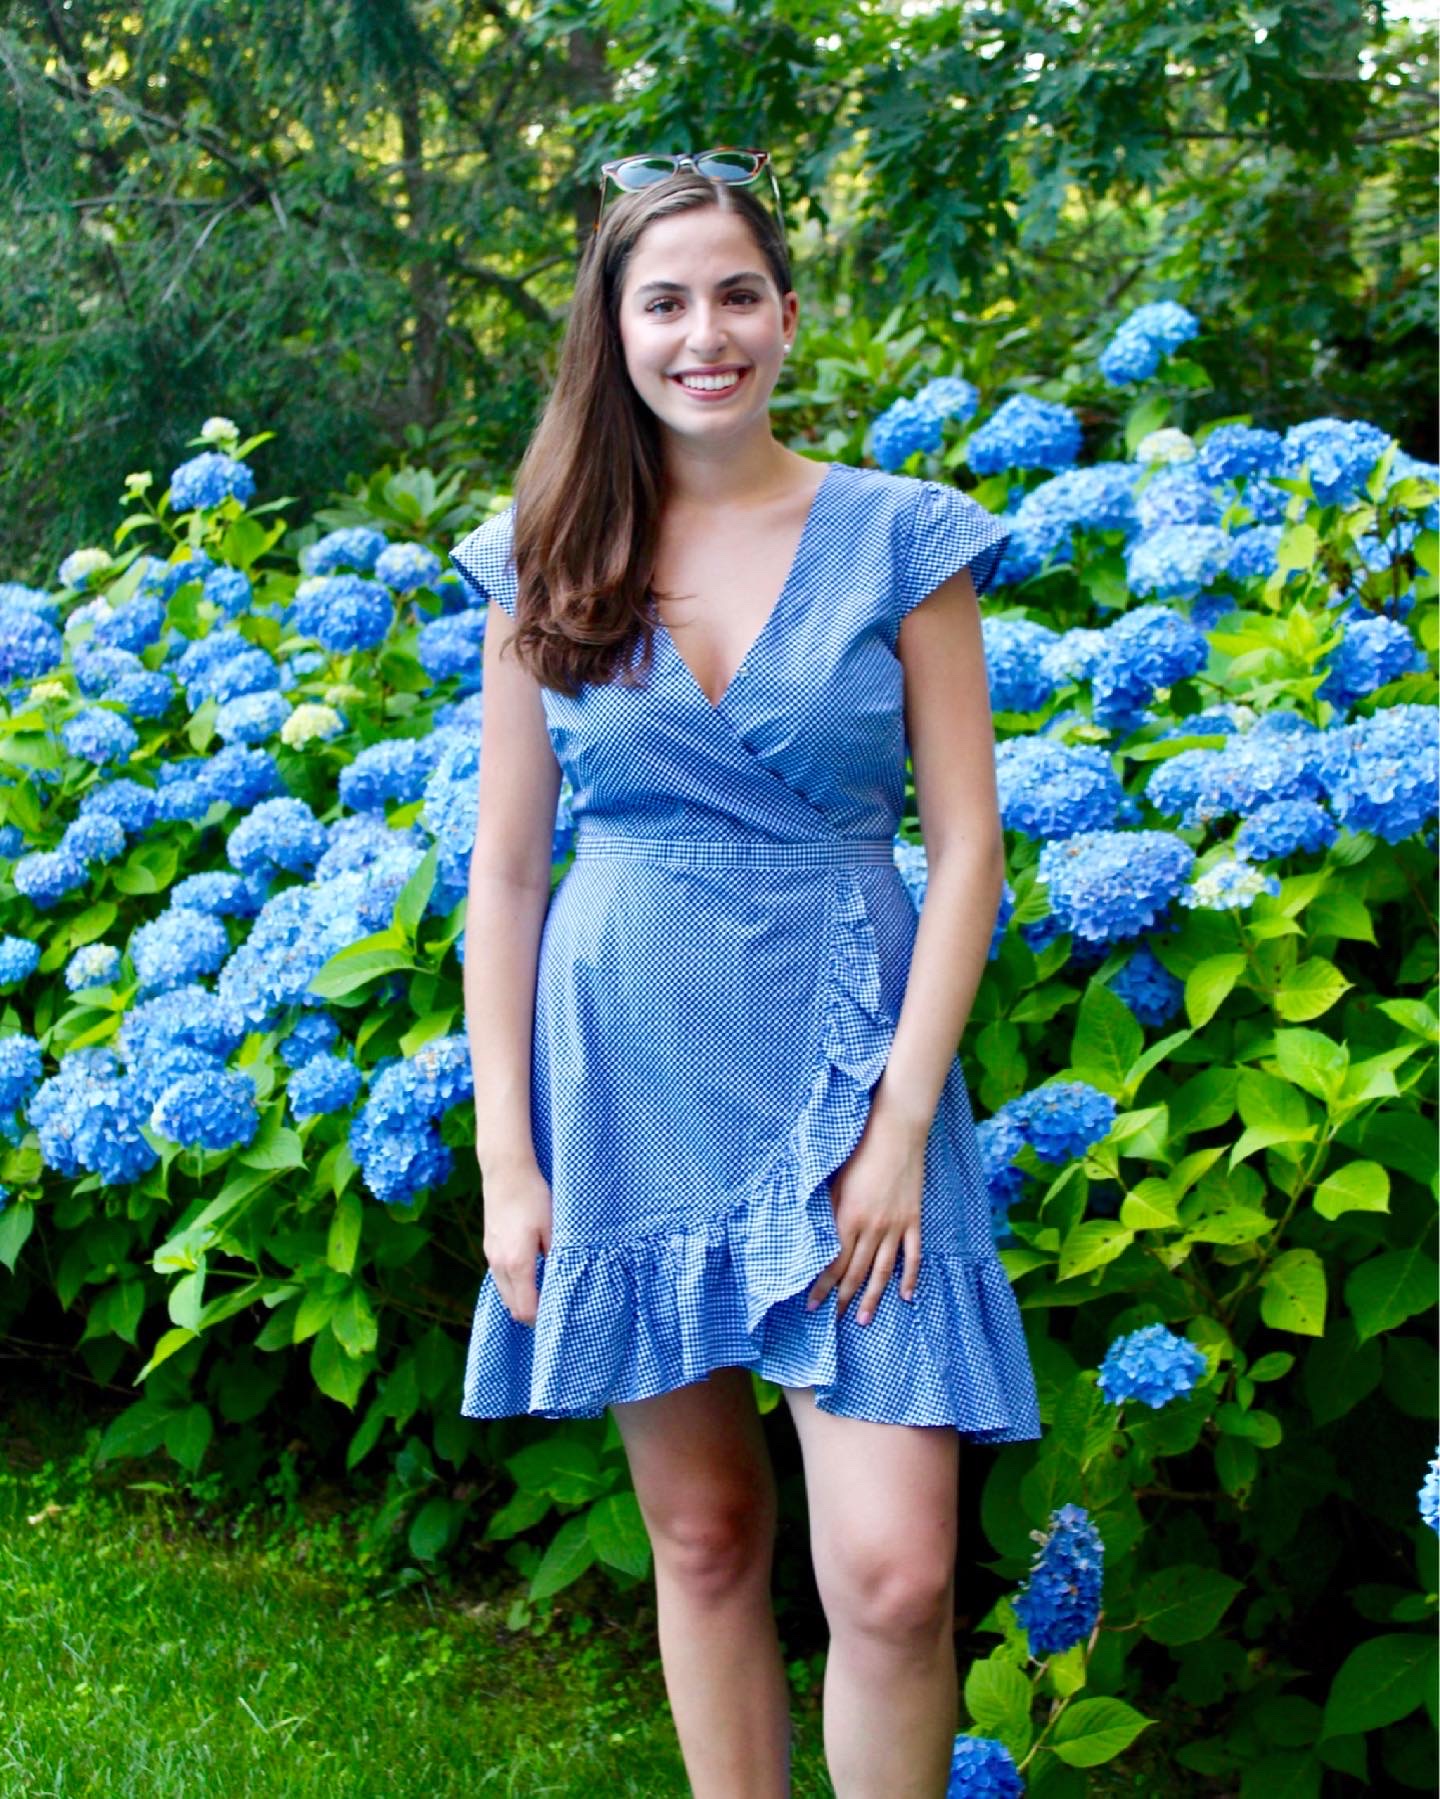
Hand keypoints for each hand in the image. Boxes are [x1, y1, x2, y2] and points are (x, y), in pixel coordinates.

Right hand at [481, 1160, 553, 1326]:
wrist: (505, 1172)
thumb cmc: (532, 1196)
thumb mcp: (553, 1226)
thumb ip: (557, 1257)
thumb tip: (565, 1280)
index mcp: (517, 1264)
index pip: (526, 1308)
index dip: (542, 1319)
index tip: (560, 1315)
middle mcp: (499, 1265)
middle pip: (513, 1307)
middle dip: (532, 1313)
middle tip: (555, 1308)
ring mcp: (491, 1257)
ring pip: (505, 1293)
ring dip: (522, 1299)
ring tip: (545, 1292)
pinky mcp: (489, 1248)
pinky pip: (500, 1278)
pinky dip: (514, 1285)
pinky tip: (531, 1274)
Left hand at [804, 1108, 925, 1324]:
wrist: (896, 1132)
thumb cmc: (859, 1150)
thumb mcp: (834, 1181)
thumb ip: (826, 1211)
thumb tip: (815, 1237)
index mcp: (848, 1217)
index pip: (832, 1263)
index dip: (822, 1287)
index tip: (812, 1304)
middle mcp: (872, 1227)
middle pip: (855, 1272)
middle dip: (843, 1298)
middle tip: (834, 1320)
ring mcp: (896, 1225)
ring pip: (883, 1271)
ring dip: (872, 1297)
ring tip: (863, 1319)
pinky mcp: (914, 1220)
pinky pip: (912, 1255)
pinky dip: (910, 1277)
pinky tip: (906, 1296)